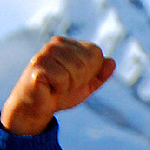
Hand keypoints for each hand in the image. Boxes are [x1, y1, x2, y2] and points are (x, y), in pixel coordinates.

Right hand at [0, 37, 115, 134]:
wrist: (37, 106)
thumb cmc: (61, 93)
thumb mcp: (86, 85)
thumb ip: (100, 74)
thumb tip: (111, 61)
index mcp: (70, 45)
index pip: (96, 53)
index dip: (91, 72)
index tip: (76, 79)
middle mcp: (57, 43)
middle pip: (88, 62)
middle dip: (80, 80)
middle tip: (64, 84)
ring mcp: (46, 52)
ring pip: (77, 70)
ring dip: (69, 85)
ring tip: (56, 85)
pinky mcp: (38, 64)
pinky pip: (62, 78)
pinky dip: (59, 88)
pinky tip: (49, 87)